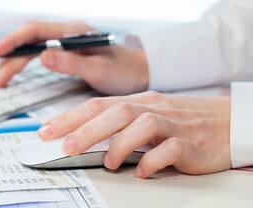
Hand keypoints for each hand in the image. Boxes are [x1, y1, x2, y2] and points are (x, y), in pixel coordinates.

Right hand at [0, 20, 148, 94]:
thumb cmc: (123, 70)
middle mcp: (68, 33)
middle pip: (30, 40)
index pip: (35, 30)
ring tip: (1, 78)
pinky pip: (40, 53)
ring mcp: (67, 41)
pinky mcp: (67, 51)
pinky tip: (17, 69)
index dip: (13, 41)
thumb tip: (42, 57)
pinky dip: (26, 62)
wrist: (138, 71)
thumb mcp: (98, 70)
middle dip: (10, 57)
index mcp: (74, 32)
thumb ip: (71, 63)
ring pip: (33, 47)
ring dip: (15, 61)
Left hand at [37, 91, 231, 177]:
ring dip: (118, 145)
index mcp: (138, 101)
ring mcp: (171, 124)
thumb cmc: (183, 119)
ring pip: (139, 125)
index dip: (69, 117)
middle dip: (86, 129)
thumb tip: (86, 138)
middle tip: (66, 146)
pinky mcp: (189, 143)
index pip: (96, 105)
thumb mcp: (148, 113)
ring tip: (108, 163)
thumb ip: (120, 123)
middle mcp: (151, 108)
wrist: (227, 120)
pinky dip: (150, 162)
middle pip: (114, 112)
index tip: (46, 131)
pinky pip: (167, 151)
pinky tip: (142, 172)